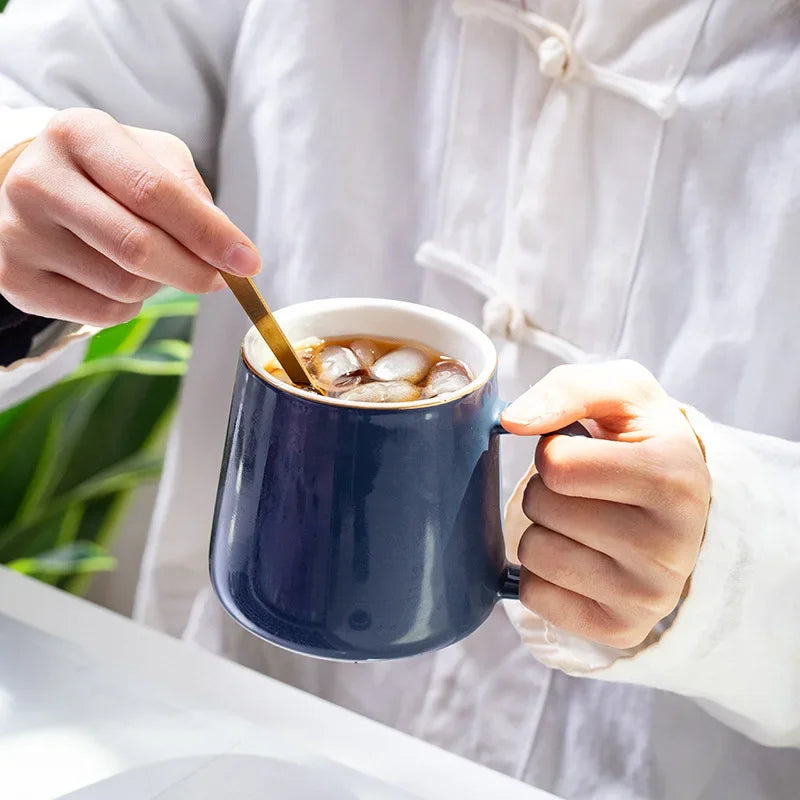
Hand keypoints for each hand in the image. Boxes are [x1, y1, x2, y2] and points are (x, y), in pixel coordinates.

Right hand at [0, 108, 259, 326]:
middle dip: (193, 271)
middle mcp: (37, 179)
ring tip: (150, 262)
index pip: (154, 192)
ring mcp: (19, 232)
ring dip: (158, 285)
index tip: (248, 262)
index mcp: (78, 134)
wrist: (37, 190)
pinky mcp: (15, 279)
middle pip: (137, 248)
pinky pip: (101, 315)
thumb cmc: (111, 173)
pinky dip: (128, 306)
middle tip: (218, 279)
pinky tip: (117, 279)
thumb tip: (226, 249)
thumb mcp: (155, 158)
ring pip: (124, 286)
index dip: (209, 234)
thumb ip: (192, 193)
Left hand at [501, 360, 710, 649]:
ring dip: (543, 529)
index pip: (557, 464)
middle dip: (548, 490)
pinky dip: (542, 572)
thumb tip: (512, 421)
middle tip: (587, 491)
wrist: (679, 507)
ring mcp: (649, 597)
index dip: (554, 450)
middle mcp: (671, 546)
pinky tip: (580, 558)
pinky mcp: (620, 630)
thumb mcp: (620, 394)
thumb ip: (568, 389)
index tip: (585, 453)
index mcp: (675, 478)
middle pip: (541, 506)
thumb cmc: (640, 443)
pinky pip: (534, 595)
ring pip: (534, 552)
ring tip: (585, 522)